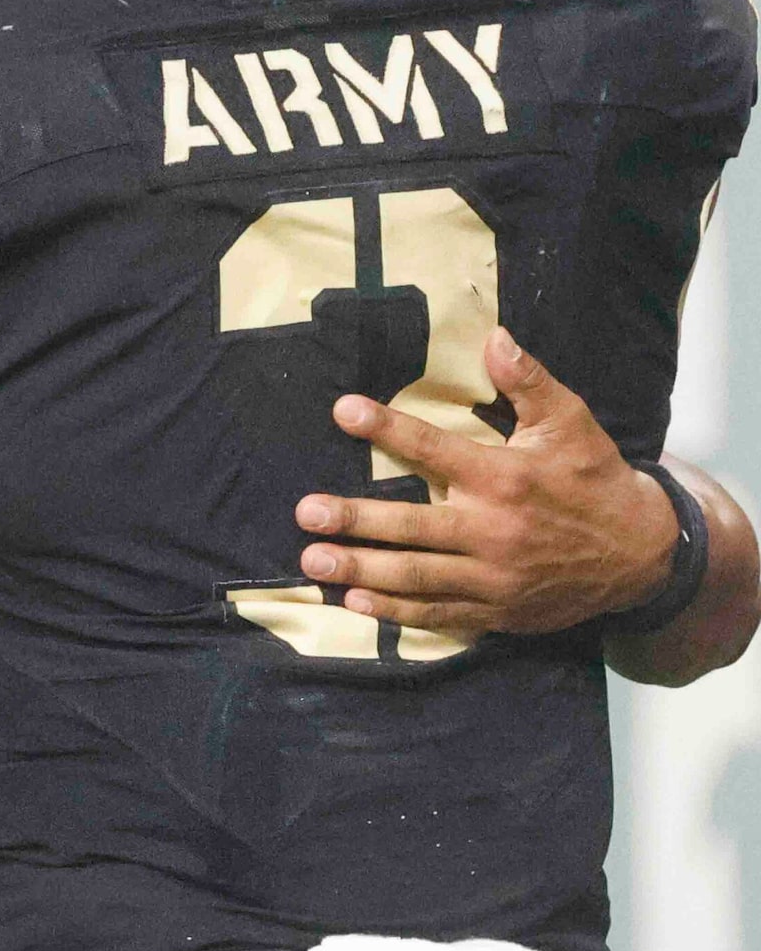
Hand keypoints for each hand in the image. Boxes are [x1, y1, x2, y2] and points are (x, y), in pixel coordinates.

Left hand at [295, 328, 678, 635]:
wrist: (644, 555)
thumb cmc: (596, 480)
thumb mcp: (571, 424)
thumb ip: (529, 382)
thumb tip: (495, 337)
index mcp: (505, 478)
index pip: (434, 447)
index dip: (387, 427)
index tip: (343, 410)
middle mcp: (493, 531)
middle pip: (411, 526)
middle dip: (354, 520)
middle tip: (306, 512)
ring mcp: (495, 578)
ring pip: (417, 576)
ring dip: (361, 570)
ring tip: (312, 562)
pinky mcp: (500, 611)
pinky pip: (441, 613)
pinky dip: (398, 610)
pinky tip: (358, 603)